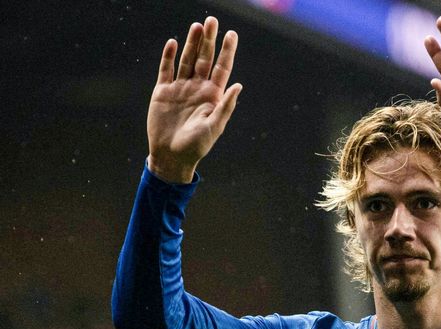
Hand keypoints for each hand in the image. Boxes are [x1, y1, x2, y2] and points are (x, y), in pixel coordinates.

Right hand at [147, 16, 241, 182]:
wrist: (171, 156)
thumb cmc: (197, 146)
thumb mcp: (214, 127)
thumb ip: (226, 106)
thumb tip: (239, 85)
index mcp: (213, 96)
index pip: (222, 68)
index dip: (227, 51)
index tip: (231, 34)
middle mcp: (198, 88)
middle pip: (205, 59)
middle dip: (209, 40)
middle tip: (212, 20)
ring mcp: (180, 88)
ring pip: (187, 60)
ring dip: (191, 43)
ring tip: (197, 26)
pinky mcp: (163, 92)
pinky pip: (166, 70)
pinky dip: (168, 56)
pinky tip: (172, 42)